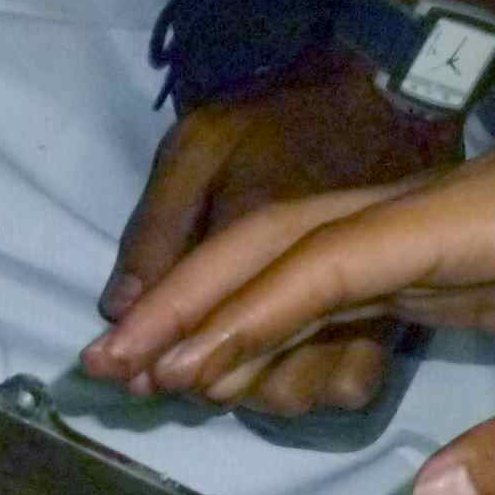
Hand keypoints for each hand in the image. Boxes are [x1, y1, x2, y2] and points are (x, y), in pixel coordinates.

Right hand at [80, 134, 494, 494]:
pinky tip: (217, 366)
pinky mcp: (434, 261)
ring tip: (136, 370)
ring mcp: (431, 230)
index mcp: (480, 215)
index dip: (248, 315)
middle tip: (106, 358)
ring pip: (296, 255)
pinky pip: (328, 285)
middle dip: (192, 294)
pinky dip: (265, 322)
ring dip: (214, 307)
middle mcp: (438, 208)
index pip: (335, 259)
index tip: (176, 367)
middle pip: (285, 236)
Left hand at [89, 54, 457, 415]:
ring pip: (293, 392)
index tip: (103, 366)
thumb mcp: (201, 144)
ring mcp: (362, 304)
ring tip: (220, 362)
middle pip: (242, 366)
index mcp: (260, 222)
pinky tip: (279, 364)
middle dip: (193, 372)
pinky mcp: (392, 323)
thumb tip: (119, 306)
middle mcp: (314, 274)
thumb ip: (156, 226)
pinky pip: (344, 390)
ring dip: (246, 389)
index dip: (147, 340)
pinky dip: (307, 390)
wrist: (381, 102)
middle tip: (163, 365)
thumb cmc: (278, 121)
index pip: (194, 301)